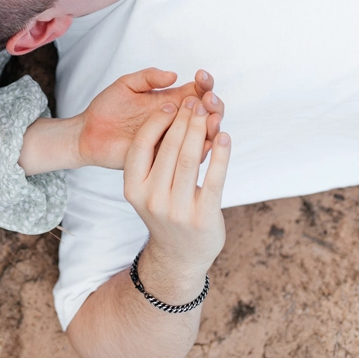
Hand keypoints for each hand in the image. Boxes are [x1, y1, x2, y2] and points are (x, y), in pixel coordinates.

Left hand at [77, 68, 223, 169]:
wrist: (89, 133)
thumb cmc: (107, 108)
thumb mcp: (127, 84)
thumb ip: (148, 77)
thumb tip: (174, 75)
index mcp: (169, 101)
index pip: (197, 91)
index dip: (204, 83)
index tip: (200, 76)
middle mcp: (175, 120)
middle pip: (207, 112)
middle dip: (213, 104)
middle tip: (208, 98)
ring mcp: (172, 140)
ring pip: (203, 134)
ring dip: (212, 124)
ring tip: (210, 117)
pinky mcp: (165, 158)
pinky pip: (189, 157)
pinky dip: (202, 148)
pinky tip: (204, 141)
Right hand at [123, 99, 230, 301]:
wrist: (180, 256)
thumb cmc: (165, 211)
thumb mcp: (147, 189)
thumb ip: (155, 158)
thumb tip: (175, 114)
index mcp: (134, 189)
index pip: (141, 145)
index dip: (157, 121)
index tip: (170, 104)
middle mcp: (152, 200)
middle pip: (169, 148)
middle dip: (184, 119)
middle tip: (194, 101)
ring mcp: (177, 211)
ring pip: (190, 159)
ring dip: (201, 130)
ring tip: (209, 111)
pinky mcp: (203, 217)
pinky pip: (214, 178)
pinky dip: (221, 154)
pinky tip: (224, 136)